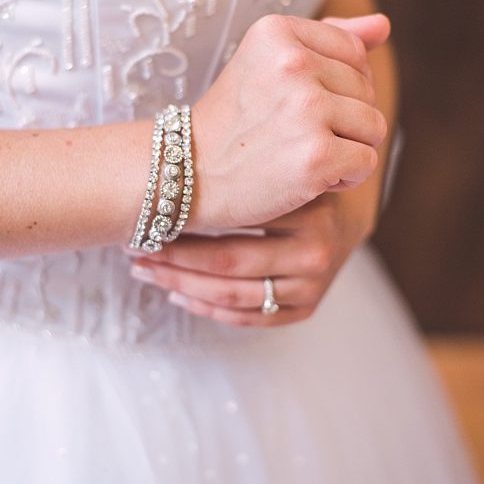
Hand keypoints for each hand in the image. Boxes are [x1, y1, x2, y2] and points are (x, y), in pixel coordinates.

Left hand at [129, 185, 377, 326]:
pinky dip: (212, 309)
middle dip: (174, 260)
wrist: (350, 211)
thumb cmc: (301, 182)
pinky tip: (180, 294)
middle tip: (134, 252)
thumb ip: (245, 170)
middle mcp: (317, 252)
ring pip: (236, 295)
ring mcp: (315, 284)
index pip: (233, 227)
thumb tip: (163, 178)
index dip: (179, 226)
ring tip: (148, 272)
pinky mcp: (310, 306)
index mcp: (309, 212)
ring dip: (183, 285)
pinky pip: (254, 317)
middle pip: (229, 264)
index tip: (140, 220)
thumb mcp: (283, 166)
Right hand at [189, 13, 390, 231]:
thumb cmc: (235, 121)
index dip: (339, 87)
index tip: (297, 103)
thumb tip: (383, 24)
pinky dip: (345, 178)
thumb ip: (329, 39)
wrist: (186, 176)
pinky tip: (308, 176)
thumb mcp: (269, 63)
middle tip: (293, 133)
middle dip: (343, 120)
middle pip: (367, 91)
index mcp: (278, 31)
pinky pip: (367, 162)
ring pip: (374, 127)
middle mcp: (292, 63)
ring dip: (348, 149)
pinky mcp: (316, 155)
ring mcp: (305, 109)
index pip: (356, 53)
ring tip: (302, 153)